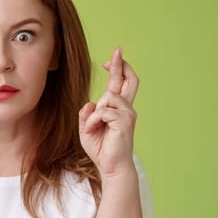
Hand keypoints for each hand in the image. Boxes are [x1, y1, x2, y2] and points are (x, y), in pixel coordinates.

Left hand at [78, 47, 138, 179]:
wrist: (111, 167)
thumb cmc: (102, 149)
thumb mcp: (87, 128)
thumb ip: (87, 114)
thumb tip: (90, 103)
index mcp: (119, 108)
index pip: (122, 83)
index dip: (118, 68)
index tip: (111, 59)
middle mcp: (127, 108)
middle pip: (130, 79)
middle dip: (122, 64)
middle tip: (118, 50)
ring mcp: (128, 114)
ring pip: (108, 96)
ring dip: (94, 112)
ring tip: (94, 127)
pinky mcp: (125, 121)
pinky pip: (102, 111)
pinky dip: (93, 121)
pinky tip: (95, 131)